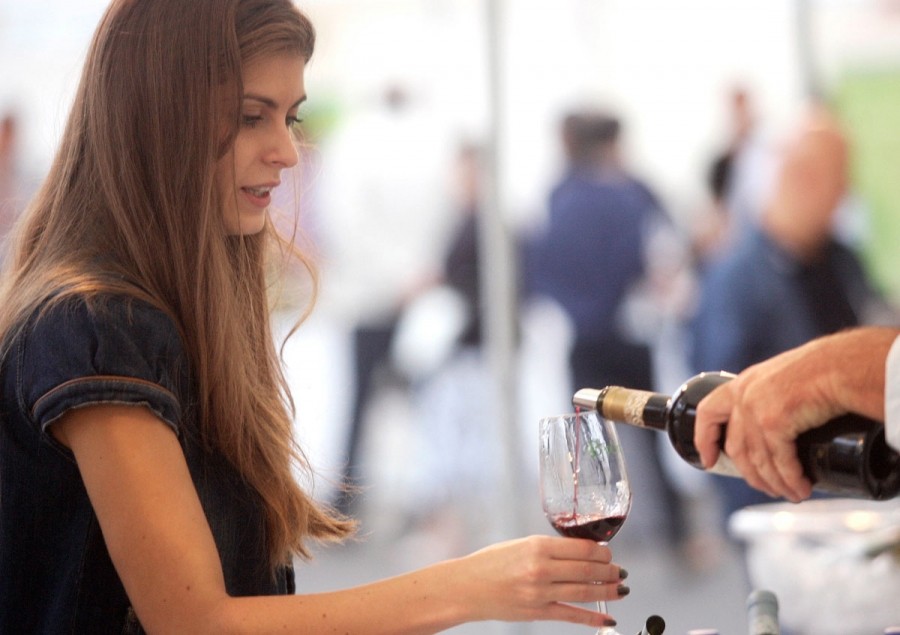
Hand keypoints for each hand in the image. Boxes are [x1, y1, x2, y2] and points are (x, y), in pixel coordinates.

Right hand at [450, 535, 626, 628]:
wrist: (467, 587)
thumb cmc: (491, 563)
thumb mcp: (520, 545)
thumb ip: (548, 549)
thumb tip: (580, 552)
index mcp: (537, 546)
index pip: (582, 548)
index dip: (601, 552)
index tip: (608, 554)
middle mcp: (541, 568)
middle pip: (587, 569)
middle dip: (609, 571)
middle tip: (619, 570)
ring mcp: (540, 592)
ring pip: (584, 591)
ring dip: (607, 590)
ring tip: (621, 588)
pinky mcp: (537, 612)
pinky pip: (571, 615)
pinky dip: (593, 617)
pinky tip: (608, 617)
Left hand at [694, 329, 895, 501]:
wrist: (842, 365)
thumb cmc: (823, 368)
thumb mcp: (781, 379)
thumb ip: (769, 398)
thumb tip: (776, 427)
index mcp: (741, 385)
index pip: (707, 413)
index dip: (704, 439)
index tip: (708, 460)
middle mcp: (743, 397)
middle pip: (737, 449)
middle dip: (752, 475)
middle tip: (769, 489)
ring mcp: (755, 410)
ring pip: (759, 461)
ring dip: (776, 484)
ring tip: (792, 494)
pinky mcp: (774, 423)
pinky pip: (780, 462)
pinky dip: (791, 480)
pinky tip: (800, 488)